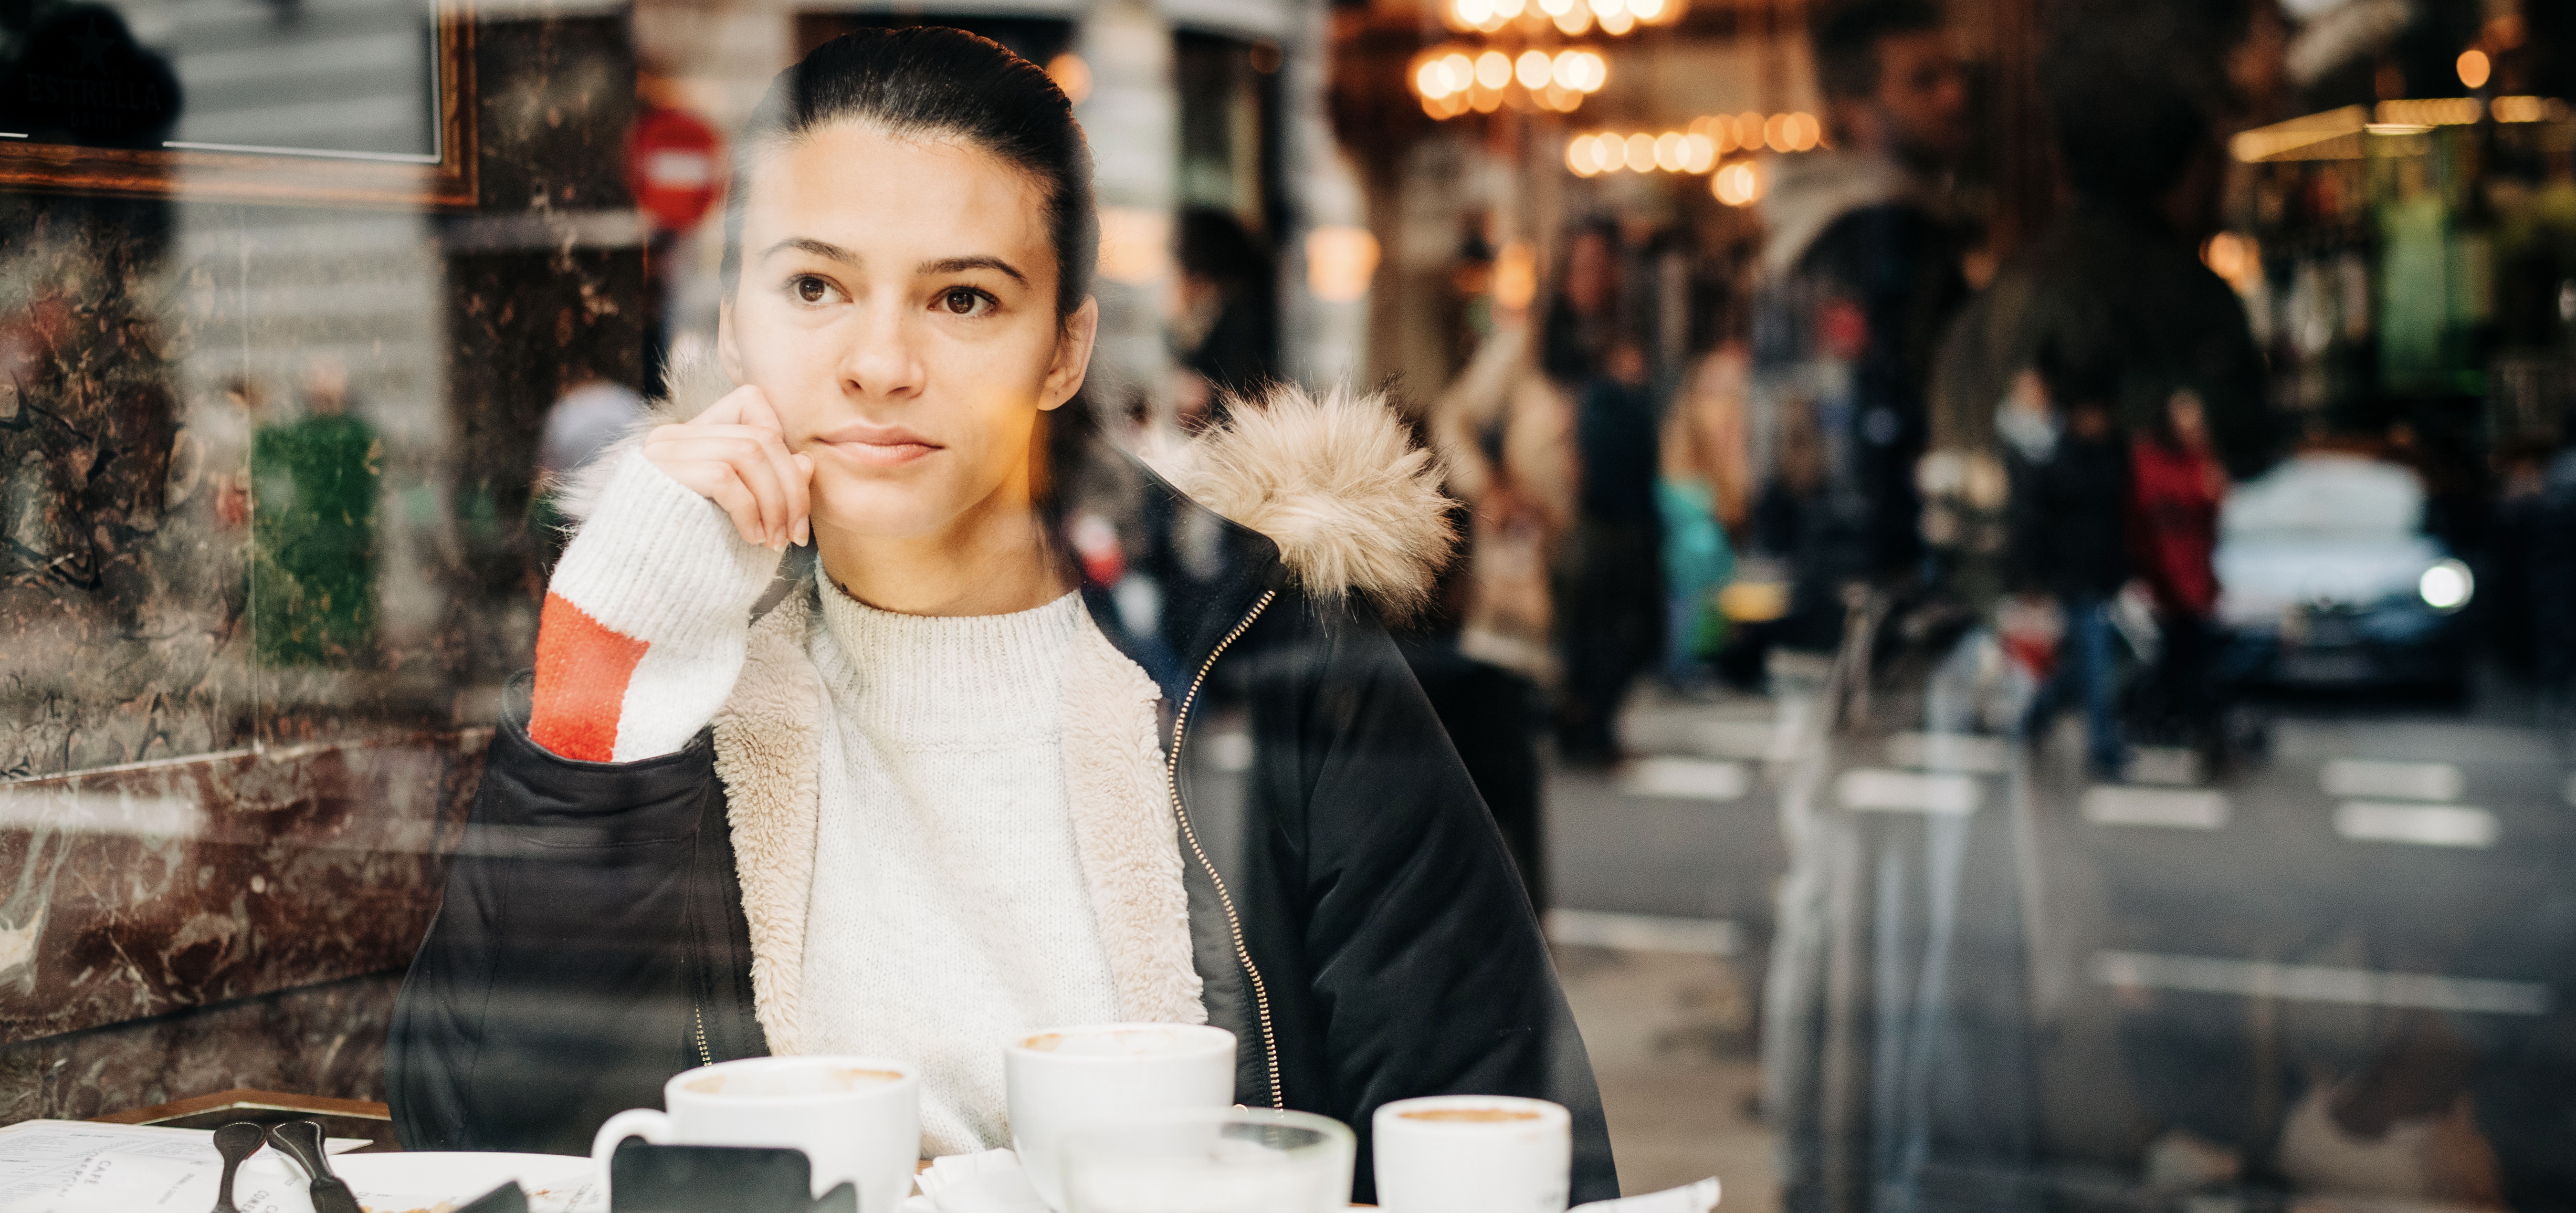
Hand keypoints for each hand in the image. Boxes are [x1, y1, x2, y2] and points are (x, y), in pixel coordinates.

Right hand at [643, 385, 813, 549]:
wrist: (635, 584)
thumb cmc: (691, 553)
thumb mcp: (743, 513)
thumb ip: (771, 482)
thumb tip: (806, 460)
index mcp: (693, 436)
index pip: (752, 401)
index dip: (784, 444)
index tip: (793, 500)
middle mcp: (676, 435)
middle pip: (761, 436)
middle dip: (792, 488)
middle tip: (795, 534)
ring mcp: (665, 451)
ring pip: (749, 453)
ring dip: (775, 503)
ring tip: (774, 541)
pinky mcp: (662, 473)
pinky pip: (725, 478)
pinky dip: (749, 511)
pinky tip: (751, 539)